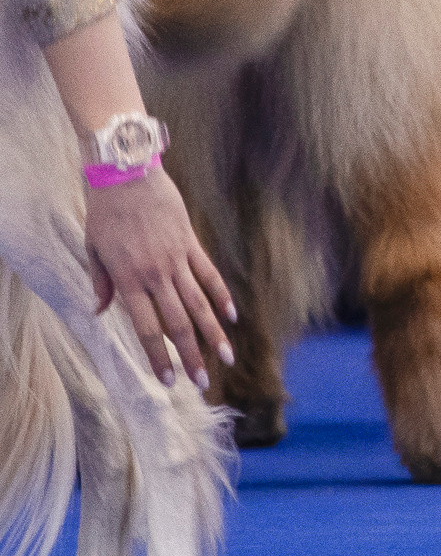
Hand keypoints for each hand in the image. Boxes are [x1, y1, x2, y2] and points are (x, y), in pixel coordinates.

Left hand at [85, 168, 234, 392]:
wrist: (128, 173)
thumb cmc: (105, 211)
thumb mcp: (93, 247)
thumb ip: (101, 282)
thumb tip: (101, 312)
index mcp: (128, 280)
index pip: (147, 328)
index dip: (159, 356)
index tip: (169, 379)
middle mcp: (156, 275)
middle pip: (178, 323)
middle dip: (191, 356)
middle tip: (202, 383)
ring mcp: (177, 259)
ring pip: (199, 304)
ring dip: (214, 333)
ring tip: (226, 358)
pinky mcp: (191, 243)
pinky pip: (209, 275)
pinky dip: (222, 296)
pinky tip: (232, 316)